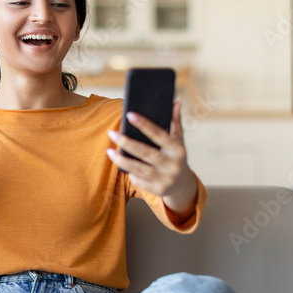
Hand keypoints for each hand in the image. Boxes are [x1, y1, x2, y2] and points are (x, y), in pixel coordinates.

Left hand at [106, 99, 196, 213]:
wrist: (182, 184)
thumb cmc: (176, 155)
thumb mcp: (178, 139)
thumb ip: (175, 121)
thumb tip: (176, 101)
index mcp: (178, 149)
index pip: (160, 135)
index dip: (144, 124)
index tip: (129, 115)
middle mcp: (173, 165)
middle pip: (147, 153)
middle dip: (128, 143)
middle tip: (111, 133)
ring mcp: (165, 179)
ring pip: (139, 169)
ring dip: (122, 160)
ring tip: (109, 151)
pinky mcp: (158, 191)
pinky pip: (139, 181)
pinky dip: (130, 173)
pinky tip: (121, 164)